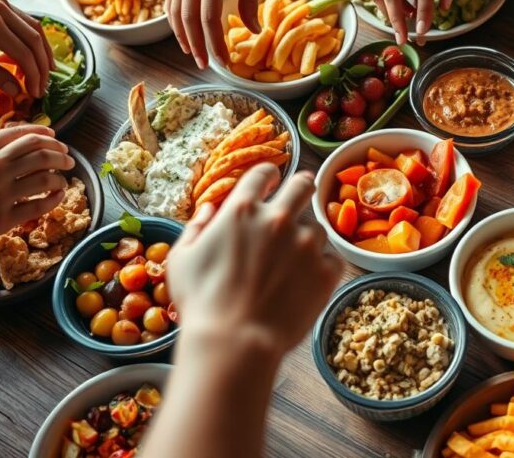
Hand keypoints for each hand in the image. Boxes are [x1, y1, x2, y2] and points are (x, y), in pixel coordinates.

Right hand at [167, 164, 341, 354]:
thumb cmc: (201, 303)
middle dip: (301, 188)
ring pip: (317, 226)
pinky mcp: (325, 271)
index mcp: (242, 209)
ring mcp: (305, 244)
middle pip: (304, 184)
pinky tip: (306, 281)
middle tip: (298, 200)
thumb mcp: (182, 259)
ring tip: (292, 261)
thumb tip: (209, 210)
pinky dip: (322, 266)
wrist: (234, 342)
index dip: (268, 176)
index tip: (270, 184)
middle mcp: (278, 218)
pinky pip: (331, 258)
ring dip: (307, 237)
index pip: (264, 172)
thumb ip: (196, 227)